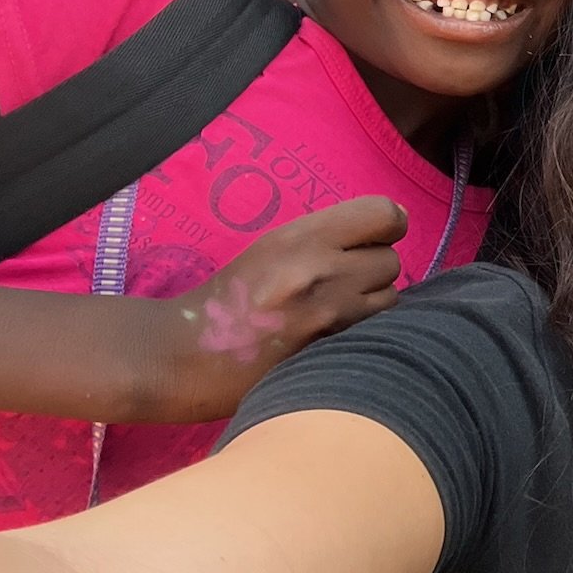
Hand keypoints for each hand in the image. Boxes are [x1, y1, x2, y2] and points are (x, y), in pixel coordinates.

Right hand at [161, 197, 408, 418]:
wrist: (181, 357)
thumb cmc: (228, 298)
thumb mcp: (274, 247)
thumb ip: (327, 236)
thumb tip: (388, 226)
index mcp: (302, 237)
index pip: (385, 215)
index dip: (386, 226)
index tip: (372, 238)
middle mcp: (320, 271)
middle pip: (391, 260)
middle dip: (373, 269)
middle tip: (342, 281)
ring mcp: (328, 316)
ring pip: (390, 299)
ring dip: (371, 303)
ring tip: (334, 311)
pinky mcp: (329, 353)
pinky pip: (374, 333)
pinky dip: (362, 332)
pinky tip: (331, 336)